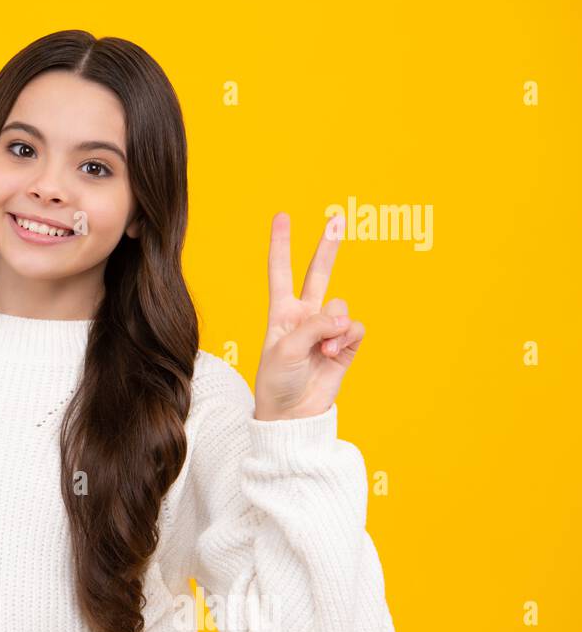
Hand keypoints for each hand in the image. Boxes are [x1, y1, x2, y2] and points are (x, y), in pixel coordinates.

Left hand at [253, 212, 365, 420]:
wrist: (291, 415)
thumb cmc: (276, 382)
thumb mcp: (284, 350)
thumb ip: (313, 326)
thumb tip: (343, 317)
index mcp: (281, 312)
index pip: (281, 271)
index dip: (281, 245)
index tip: (282, 216)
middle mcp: (305, 316)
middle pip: (318, 274)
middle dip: (328, 247)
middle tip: (337, 218)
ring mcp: (327, 331)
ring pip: (341, 308)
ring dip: (334, 327)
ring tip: (322, 349)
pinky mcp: (345, 346)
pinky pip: (355, 329)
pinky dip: (346, 338)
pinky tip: (333, 353)